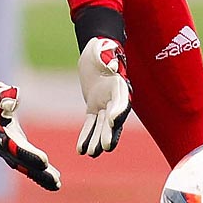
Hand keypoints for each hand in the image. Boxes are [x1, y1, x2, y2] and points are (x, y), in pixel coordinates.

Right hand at [0, 79, 61, 190]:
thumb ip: (5, 97)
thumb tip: (12, 101)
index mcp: (1, 134)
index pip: (16, 147)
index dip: (30, 155)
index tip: (45, 161)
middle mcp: (4, 148)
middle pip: (23, 164)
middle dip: (39, 173)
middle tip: (56, 181)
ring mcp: (9, 153)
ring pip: (26, 169)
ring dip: (42, 177)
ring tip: (57, 184)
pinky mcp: (16, 154)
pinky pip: (28, 167)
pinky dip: (41, 174)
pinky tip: (55, 181)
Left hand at [75, 37, 131, 156]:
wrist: (97, 51)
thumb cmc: (102, 48)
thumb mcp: (104, 49)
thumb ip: (108, 57)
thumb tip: (112, 65)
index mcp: (120, 85)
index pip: (121, 100)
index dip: (118, 111)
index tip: (113, 121)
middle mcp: (116, 99)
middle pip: (113, 119)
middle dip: (109, 133)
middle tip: (105, 147)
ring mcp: (106, 105)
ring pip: (102, 126)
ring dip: (97, 139)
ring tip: (92, 153)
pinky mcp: (95, 107)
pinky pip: (91, 124)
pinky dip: (86, 136)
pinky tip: (81, 150)